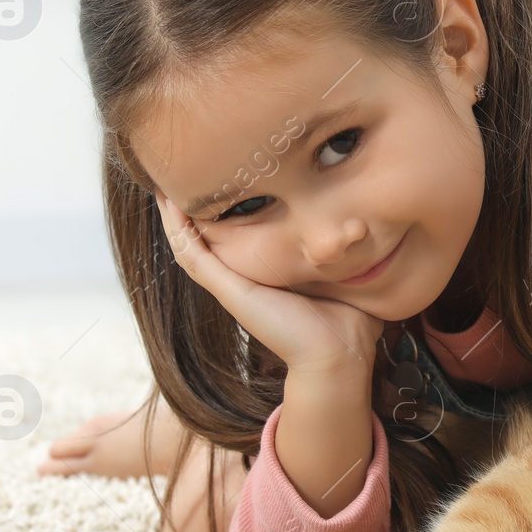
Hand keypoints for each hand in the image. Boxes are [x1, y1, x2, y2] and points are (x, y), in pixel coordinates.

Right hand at [155, 191, 383, 372]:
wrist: (339, 357)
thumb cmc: (349, 324)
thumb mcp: (343, 276)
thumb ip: (345, 255)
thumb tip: (367, 227)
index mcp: (264, 277)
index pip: (235, 239)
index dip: (222, 212)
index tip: (219, 178)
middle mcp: (242, 281)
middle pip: (204, 239)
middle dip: (189, 208)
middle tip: (178, 174)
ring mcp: (232, 286)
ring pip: (189, 245)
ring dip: (175, 215)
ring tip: (163, 183)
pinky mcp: (230, 291)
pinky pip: (193, 255)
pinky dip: (179, 229)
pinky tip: (169, 203)